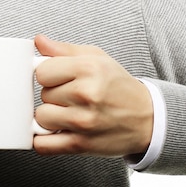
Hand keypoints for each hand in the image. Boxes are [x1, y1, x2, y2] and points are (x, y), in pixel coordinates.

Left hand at [33, 35, 153, 157]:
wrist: (147, 118)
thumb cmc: (118, 85)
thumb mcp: (96, 58)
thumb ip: (63, 49)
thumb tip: (38, 41)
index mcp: (87, 69)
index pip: (42, 71)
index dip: (49, 74)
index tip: (60, 77)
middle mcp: (85, 95)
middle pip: (43, 94)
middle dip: (54, 94)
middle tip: (72, 96)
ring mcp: (83, 122)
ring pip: (41, 117)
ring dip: (51, 116)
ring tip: (68, 112)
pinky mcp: (81, 145)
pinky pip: (43, 145)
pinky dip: (44, 140)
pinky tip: (57, 131)